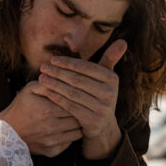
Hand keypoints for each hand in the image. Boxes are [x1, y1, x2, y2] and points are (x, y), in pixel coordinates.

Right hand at [0, 83, 82, 157]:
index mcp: (48, 110)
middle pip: (79, 119)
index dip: (77, 101)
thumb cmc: (19, 108)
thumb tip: (63, 79)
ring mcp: (52, 141)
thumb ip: (47, 83)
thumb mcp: (29, 89)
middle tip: (79, 108)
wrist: (6, 132)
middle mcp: (52, 127)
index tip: (77, 98)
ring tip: (74, 119)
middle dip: (80, 113)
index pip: (74, 104)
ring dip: (78, 126)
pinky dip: (70, 136)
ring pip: (78, 133)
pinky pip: (70, 143)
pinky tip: (66, 129)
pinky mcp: (52, 151)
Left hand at [37, 39, 126, 158]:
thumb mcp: (106, 77)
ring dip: (54, 84)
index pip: (86, 67)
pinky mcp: (93, 121)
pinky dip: (57, 98)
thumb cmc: (99, 94)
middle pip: (77, 80)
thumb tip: (123, 41)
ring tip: (42, 77)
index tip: (52, 59)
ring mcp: (102, 108)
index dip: (68, 63)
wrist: (102, 124)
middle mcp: (110, 93)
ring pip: (72, 93)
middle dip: (58, 72)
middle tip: (42, 67)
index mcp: (112, 79)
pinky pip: (70, 106)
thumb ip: (110, 58)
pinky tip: (46, 91)